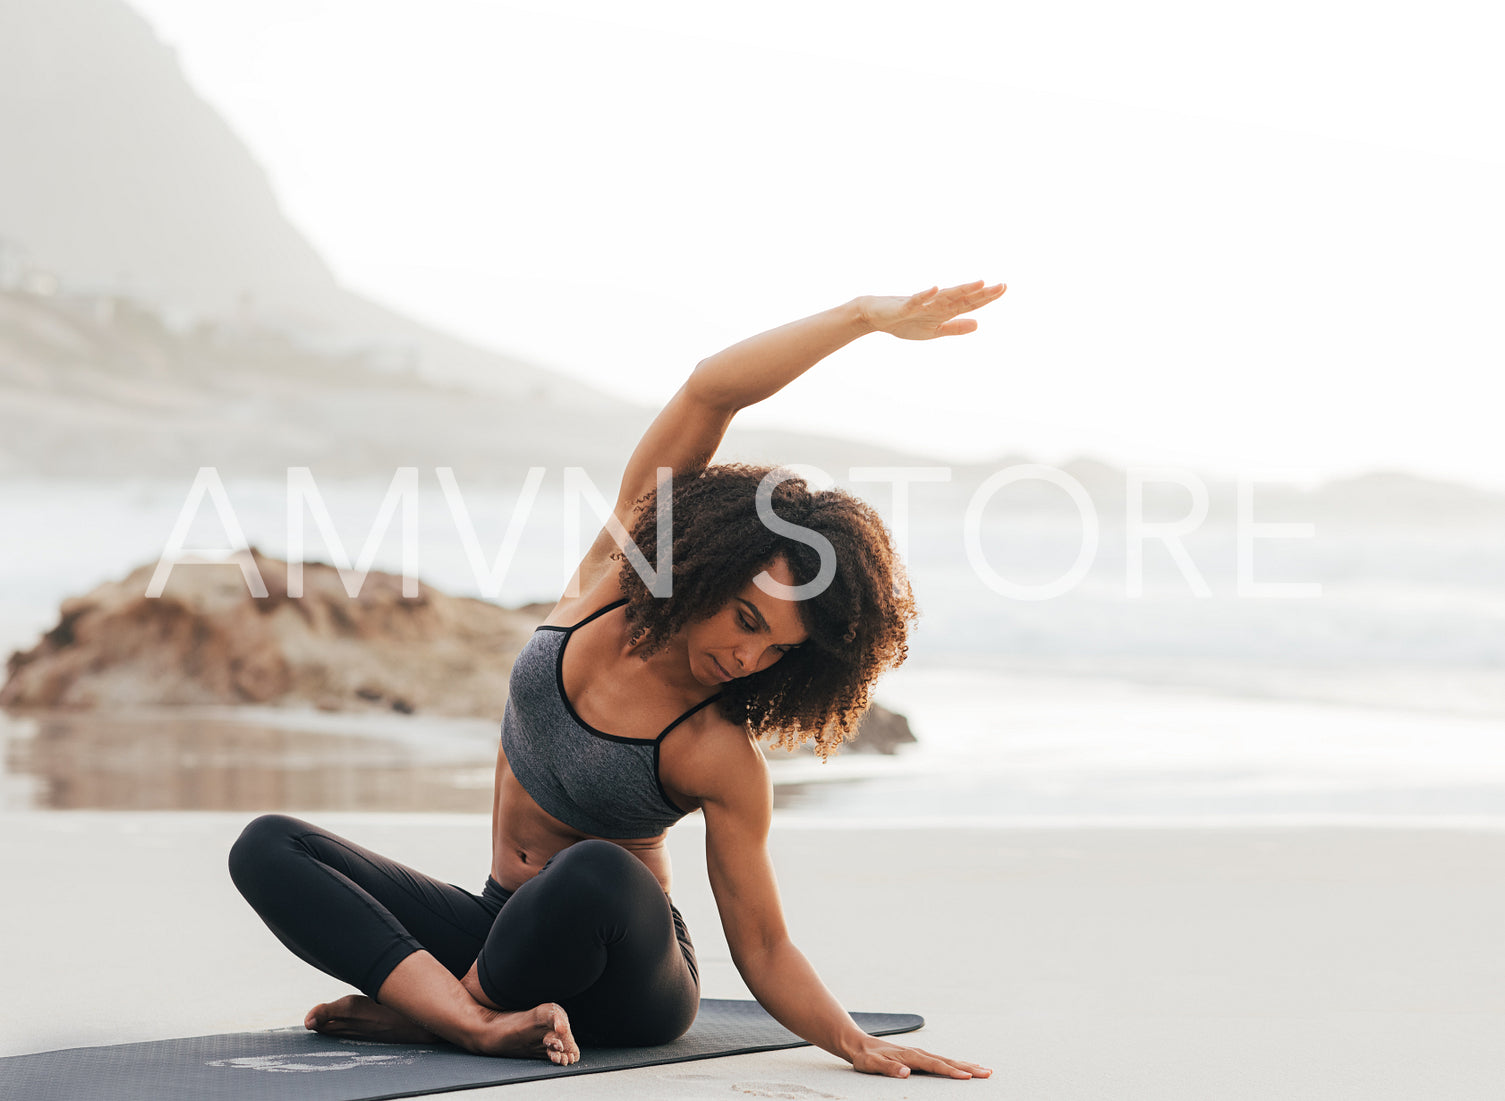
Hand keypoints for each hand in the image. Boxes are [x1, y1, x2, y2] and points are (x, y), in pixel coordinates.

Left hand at [849, 1035, 993, 1079]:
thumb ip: (888, 1068)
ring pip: (947, 1059)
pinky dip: (956, 1063)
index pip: (935, 1065)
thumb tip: (906, 1072)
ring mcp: (919, 1053)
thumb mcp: (872, 1065)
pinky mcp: (919, 1056)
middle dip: (968, 1067)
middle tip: (988, 1073)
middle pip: (947, 1061)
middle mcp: (918, 1053)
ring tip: (984, 1069)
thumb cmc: (865, 1057)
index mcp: (910, 1056)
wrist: (859, 1044)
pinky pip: (942, 1060)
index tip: (968, 1076)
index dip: (952, 1071)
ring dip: (966, 1064)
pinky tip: (964, 1066)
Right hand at [860, 280, 1006, 339]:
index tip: (1004, 288)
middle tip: (1002, 286)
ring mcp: (922, 303)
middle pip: (962, 298)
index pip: (969, 303)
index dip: (986, 297)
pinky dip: (926, 294)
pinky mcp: (905, 306)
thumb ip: (955, 328)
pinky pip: (917, 299)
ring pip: (945, 296)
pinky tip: (935, 288)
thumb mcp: (934, 330)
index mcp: (944, 310)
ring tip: (979, 283)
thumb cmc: (905, 322)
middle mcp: (936, 303)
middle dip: (982, 293)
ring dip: (961, 290)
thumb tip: (978, 324)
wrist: (877, 317)